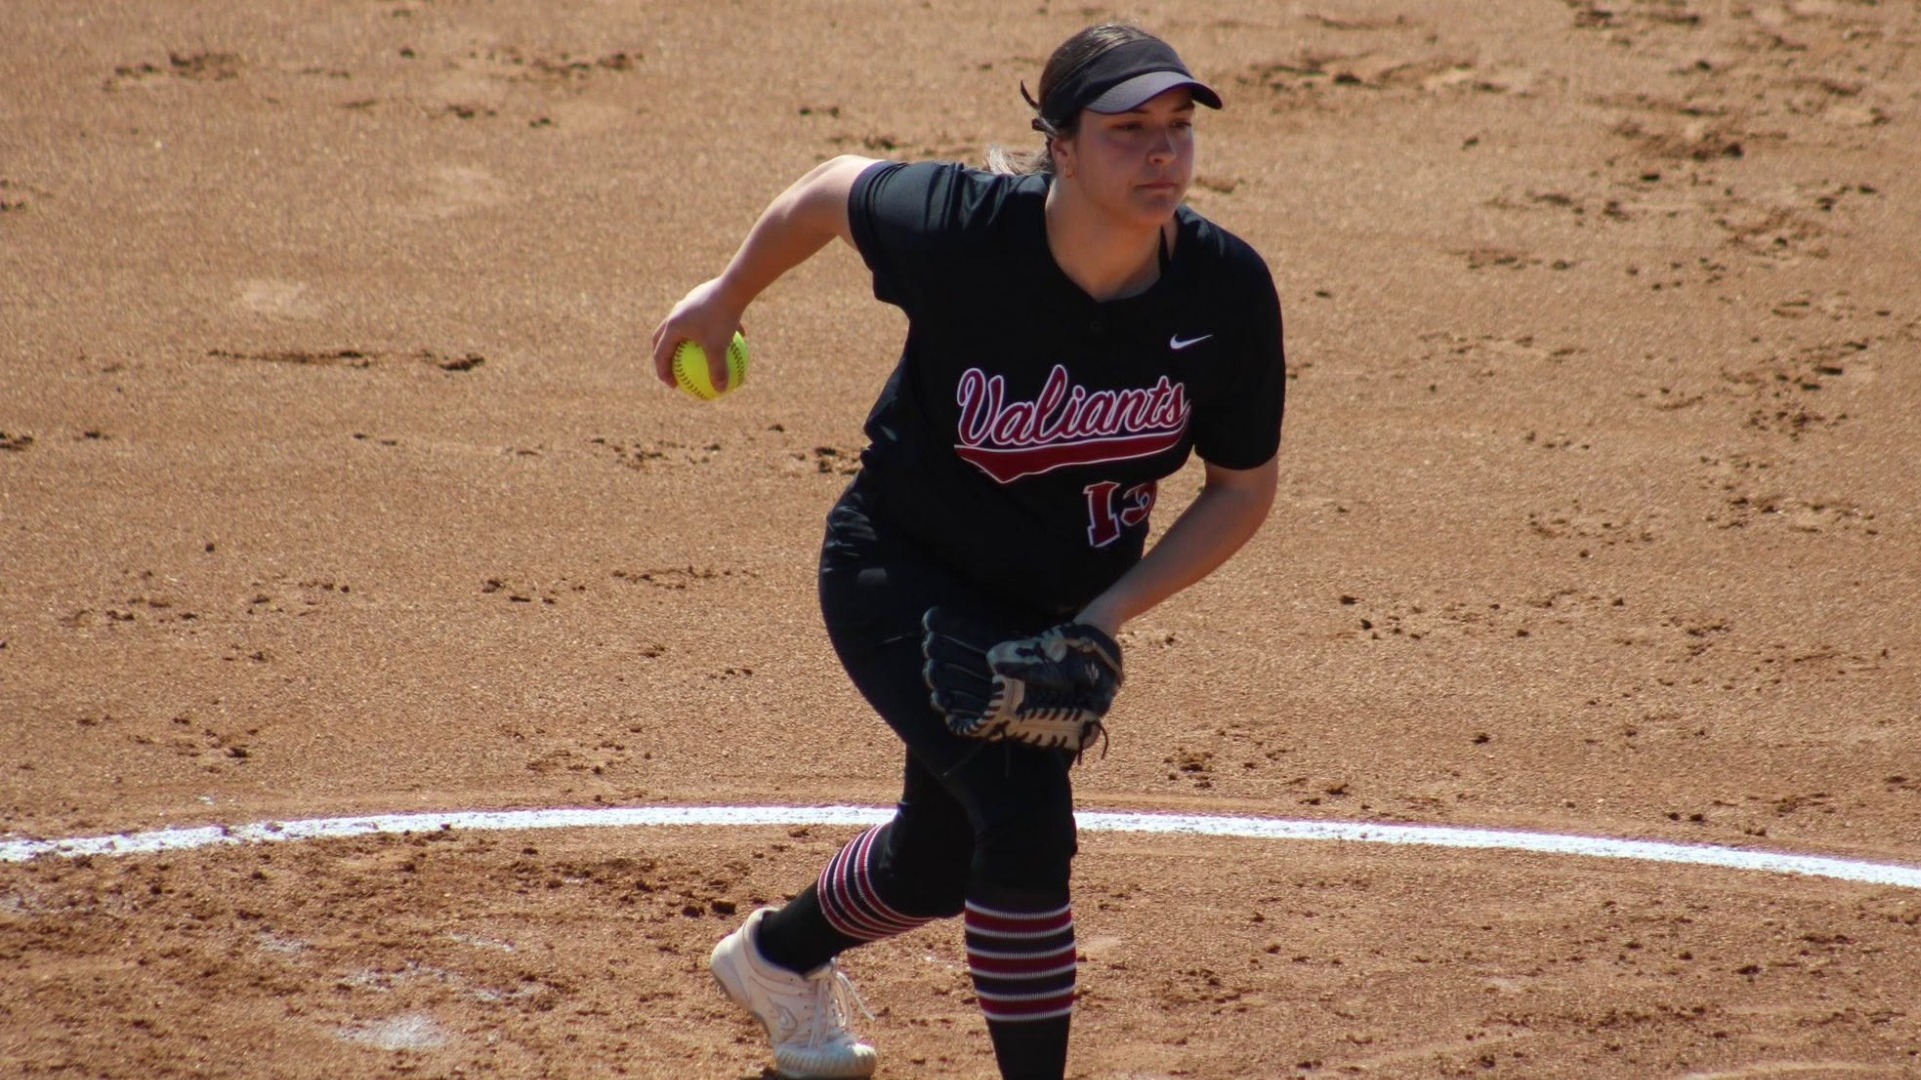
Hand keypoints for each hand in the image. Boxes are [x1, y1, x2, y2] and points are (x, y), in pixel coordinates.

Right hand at [650, 278, 744, 392]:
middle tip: (672, 369)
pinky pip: (703, 317)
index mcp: (673, 326)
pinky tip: (731, 337)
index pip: (660, 353)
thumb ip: (718, 370)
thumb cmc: (722, 318)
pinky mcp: (701, 296)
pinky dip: (710, 329)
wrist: (732, 287)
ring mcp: (687, 303)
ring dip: (687, 340)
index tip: (673, 385)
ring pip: (685, 326)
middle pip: (663, 337)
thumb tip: (720, 391)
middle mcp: (676, 313)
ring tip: (697, 353)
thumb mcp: (719, 347)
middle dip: (665, 354)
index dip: (663, 372)